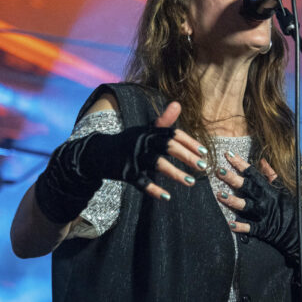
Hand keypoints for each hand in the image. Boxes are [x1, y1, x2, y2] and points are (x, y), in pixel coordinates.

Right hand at [34, 101, 209, 223]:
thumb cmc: (128, 142)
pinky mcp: (125, 173)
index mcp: (148, 131)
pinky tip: (167, 197)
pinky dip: (154, 190)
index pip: (173, 133)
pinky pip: (141, 182)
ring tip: (191, 182)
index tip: (204, 151)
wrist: (96, 153)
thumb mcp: (144, 130)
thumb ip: (163, 121)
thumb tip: (178, 104)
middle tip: (203, 166)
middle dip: (187, 156)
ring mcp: (133, 157)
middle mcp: (142, 142)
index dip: (189, 142)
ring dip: (176, 173)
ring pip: (158, 164)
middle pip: (168, 146)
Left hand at [215, 151, 301, 300]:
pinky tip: (230, 224)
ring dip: (232, 200)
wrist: (299, 230)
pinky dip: (241, 227)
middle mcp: (263, 200)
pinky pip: (250, 228)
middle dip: (232, 178)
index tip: (228, 154)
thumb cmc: (289, 207)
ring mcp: (262, 214)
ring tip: (219, 195)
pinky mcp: (262, 229)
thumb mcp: (282, 188)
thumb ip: (271, 175)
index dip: (240, 163)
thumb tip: (262, 160)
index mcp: (268, 189)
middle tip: (219, 170)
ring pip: (245, 206)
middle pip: (246, 187)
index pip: (252, 173)